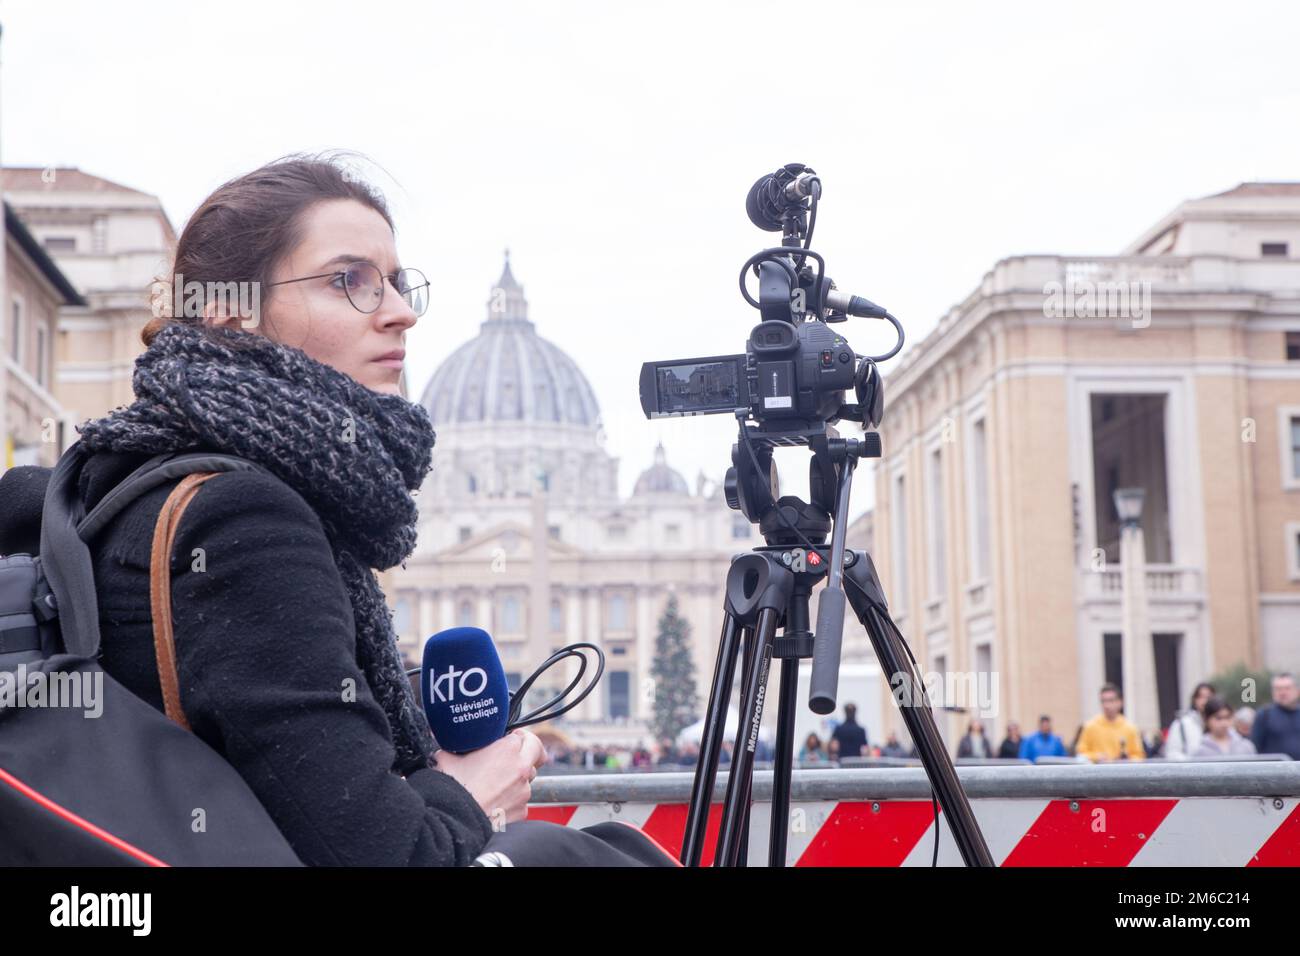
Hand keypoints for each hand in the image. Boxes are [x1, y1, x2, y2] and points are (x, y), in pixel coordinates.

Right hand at [432, 730, 546, 826]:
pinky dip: (513, 799)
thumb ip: (453, 749)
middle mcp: (521, 768)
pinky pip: (522, 800)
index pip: (522, 735)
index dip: (514, 737)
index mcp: (507, 749)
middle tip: (518, 752)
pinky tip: (496, 801)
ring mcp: (524, 791)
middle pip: (537, 751)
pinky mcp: (522, 810)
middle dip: (531, 749)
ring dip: (519, 777)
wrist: (453, 821)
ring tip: (498, 782)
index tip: (508, 740)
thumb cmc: (450, 788)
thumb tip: (447, 748)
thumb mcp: (447, 758)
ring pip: (529, 778)